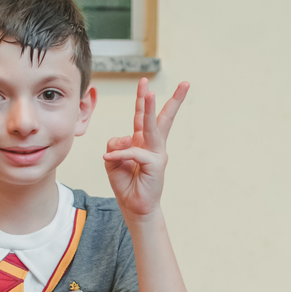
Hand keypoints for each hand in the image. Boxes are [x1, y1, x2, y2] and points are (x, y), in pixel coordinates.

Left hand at [104, 77, 188, 218]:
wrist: (135, 208)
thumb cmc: (126, 185)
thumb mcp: (113, 161)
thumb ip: (115, 145)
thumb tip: (123, 140)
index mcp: (142, 143)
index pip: (143, 118)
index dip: (143, 100)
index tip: (145, 83)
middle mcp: (152, 146)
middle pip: (160, 118)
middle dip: (169, 99)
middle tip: (180, 83)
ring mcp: (157, 154)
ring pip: (151, 127)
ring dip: (149, 108)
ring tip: (149, 93)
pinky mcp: (155, 164)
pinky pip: (133, 152)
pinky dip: (120, 154)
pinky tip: (110, 159)